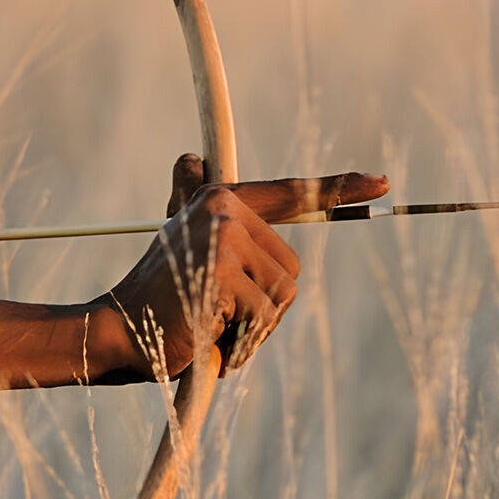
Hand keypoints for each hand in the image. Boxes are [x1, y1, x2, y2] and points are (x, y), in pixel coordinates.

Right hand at [91, 156, 387, 378]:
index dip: (338, 189)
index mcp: (218, 199)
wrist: (116, 333)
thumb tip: (189, 156)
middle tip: (221, 315)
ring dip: (255, 327)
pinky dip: (242, 341)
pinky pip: (263, 316)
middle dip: (266, 305)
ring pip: (282, 294)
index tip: (382, 183)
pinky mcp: (222, 274)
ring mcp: (221, 239)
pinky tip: (208, 337)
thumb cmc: (154, 297)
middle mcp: (222, 209)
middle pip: (290, 267)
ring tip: (212, 326)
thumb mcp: (178, 244)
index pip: (288, 195)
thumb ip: (192, 204)